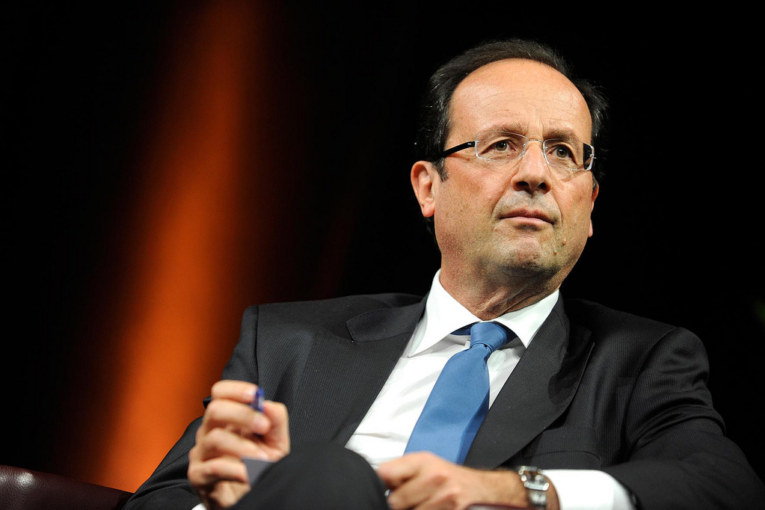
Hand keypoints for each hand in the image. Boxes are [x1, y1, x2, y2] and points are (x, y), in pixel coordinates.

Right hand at [188, 380, 289, 508]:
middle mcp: (209, 432)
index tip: (254, 394)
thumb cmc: (259, 467)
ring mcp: (201, 453)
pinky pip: (214, 467)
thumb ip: (276, 421)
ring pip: (215, 438)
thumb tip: (268, 405)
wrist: (252, 496)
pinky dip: (237, 470)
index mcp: (227, 419)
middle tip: (263, 426)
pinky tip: (250, 475)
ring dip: (243, 446)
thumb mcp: (276, 442)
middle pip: (215, 410)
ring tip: (261, 459)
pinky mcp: (198, 476)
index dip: (235, 389)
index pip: (220, 393)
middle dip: (242, 414)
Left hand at [378, 452, 556, 509]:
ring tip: (421, 505)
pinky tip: (431, 509)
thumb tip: (375, 483)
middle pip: (394, 501)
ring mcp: (445, 499)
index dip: (381, 485)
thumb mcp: (427, 466)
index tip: (384, 490)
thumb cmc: (452, 478)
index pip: (385, 474)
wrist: (487, 490)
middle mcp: (435, 478)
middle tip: (408, 502)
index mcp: (423, 462)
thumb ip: (401, 472)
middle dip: (396, 504)